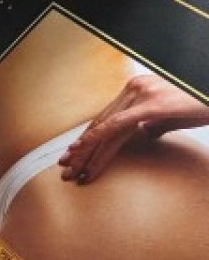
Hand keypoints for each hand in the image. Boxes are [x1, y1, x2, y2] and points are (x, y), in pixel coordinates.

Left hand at [58, 74, 208, 183]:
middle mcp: (136, 88)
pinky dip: (98, 142)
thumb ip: (154, 123)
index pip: (106, 119)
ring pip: (104, 128)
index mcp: (138, 90)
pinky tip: (85, 157)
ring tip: (73, 172)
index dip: (88, 140)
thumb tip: (143, 133)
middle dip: (81, 150)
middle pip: (100, 124)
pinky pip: (117, 127)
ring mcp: (142, 94)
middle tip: (65, 170)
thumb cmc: (203, 103)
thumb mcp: (174, 116)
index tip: (75, 158)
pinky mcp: (151, 105)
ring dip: (86, 153)